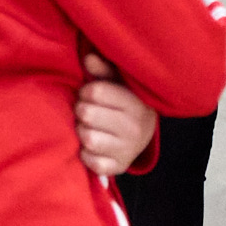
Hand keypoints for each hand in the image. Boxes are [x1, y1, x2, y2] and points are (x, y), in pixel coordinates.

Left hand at [75, 52, 158, 175]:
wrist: (143, 135)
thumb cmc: (124, 103)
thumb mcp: (118, 83)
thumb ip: (103, 70)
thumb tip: (88, 58)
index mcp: (136, 103)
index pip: (95, 91)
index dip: (86, 91)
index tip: (91, 94)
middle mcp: (135, 128)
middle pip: (87, 114)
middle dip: (82, 110)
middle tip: (87, 111)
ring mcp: (128, 150)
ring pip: (87, 138)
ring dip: (82, 131)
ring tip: (89, 127)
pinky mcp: (118, 167)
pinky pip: (90, 161)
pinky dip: (86, 154)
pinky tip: (92, 146)